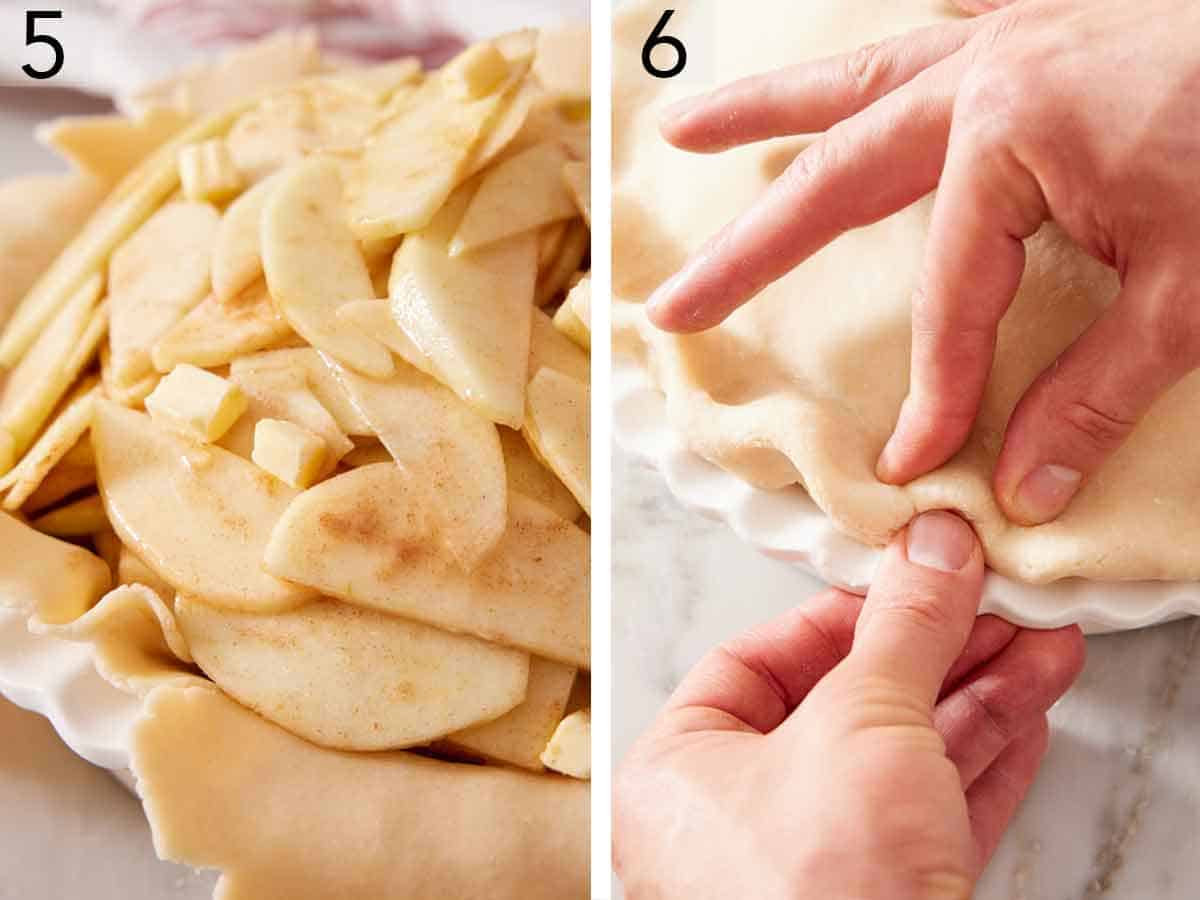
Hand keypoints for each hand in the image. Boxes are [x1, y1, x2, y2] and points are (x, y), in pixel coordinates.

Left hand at [613, 511, 1084, 899]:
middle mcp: (732, 824)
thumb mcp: (864, 723)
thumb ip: (902, 629)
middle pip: (842, 708)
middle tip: (990, 609)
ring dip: (974, 701)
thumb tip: (932, 551)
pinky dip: (980, 764)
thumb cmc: (821, 891)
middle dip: (932, 655)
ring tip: (1038, 650)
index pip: (753, 663)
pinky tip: (1025, 717)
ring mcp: (810, 869)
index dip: (836, 619)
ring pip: (897, 760)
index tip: (904, 587)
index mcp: (679, 773)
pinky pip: (928, 814)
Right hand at [646, 0, 1199, 524]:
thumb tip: (1019, 489)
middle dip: (746, 246)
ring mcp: (1004, 41)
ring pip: (854, 78)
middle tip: (671, 298)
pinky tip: (839, 72)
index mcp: (1009, 132)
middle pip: (835, 173)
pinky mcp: (1036, 31)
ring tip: (683, 130)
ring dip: (763, 111)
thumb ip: (1096, 393)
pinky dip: (873, 55)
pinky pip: (931, 31)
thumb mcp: (1195, 292)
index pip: (947, 292)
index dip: (932, 388)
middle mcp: (984, 76)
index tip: (912, 463)